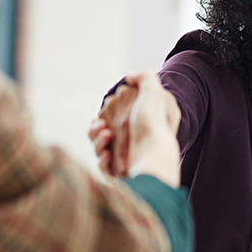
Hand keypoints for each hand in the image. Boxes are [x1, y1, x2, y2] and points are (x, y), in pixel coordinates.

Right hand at [89, 71, 180, 186]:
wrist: (153, 157)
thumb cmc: (153, 124)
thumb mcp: (154, 92)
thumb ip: (144, 77)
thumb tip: (130, 77)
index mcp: (140, 125)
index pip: (115, 117)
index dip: (107, 113)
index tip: (105, 110)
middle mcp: (134, 143)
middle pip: (103, 132)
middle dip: (97, 128)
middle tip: (102, 126)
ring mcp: (126, 159)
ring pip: (99, 148)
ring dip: (97, 140)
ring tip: (106, 136)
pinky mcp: (119, 174)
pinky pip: (103, 166)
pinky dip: (102, 159)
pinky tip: (108, 154)